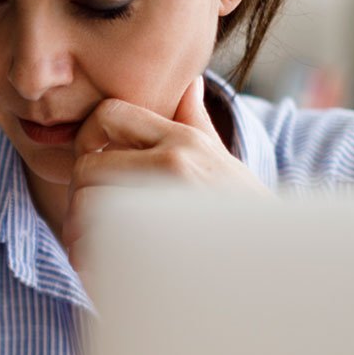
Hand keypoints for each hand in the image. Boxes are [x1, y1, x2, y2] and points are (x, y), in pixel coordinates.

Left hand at [62, 76, 269, 266]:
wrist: (276, 268)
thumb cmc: (246, 215)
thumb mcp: (224, 162)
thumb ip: (196, 122)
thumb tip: (190, 83)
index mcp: (185, 141)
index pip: (107, 114)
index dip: (87, 138)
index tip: (94, 165)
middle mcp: (174, 165)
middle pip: (85, 166)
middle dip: (79, 194)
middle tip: (87, 219)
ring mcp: (164, 206)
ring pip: (84, 206)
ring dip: (78, 231)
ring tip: (94, 249)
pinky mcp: (154, 248)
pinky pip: (93, 245)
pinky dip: (88, 261)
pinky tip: (104, 271)